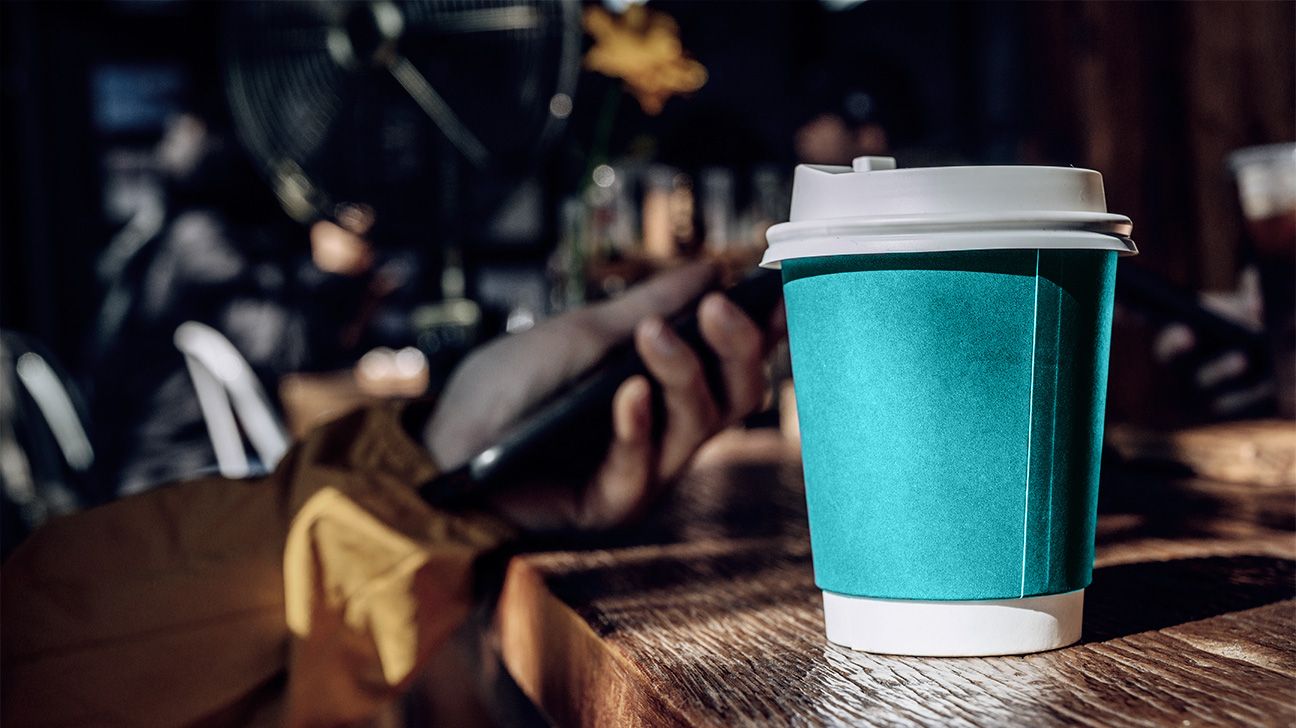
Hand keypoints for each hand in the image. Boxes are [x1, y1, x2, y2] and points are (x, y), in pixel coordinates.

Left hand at [424, 262, 785, 532]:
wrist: (442, 441)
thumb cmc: (508, 384)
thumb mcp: (580, 331)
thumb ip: (649, 305)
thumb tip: (710, 269)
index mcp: (665, 384)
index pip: (733, 359)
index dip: (765, 329)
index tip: (782, 291)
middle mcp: (667, 428)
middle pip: (736, 395)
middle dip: (737, 347)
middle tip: (720, 306)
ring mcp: (643, 469)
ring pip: (698, 428)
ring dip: (682, 375)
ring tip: (653, 335)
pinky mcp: (610, 505)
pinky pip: (640, 469)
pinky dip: (636, 427)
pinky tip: (628, 393)